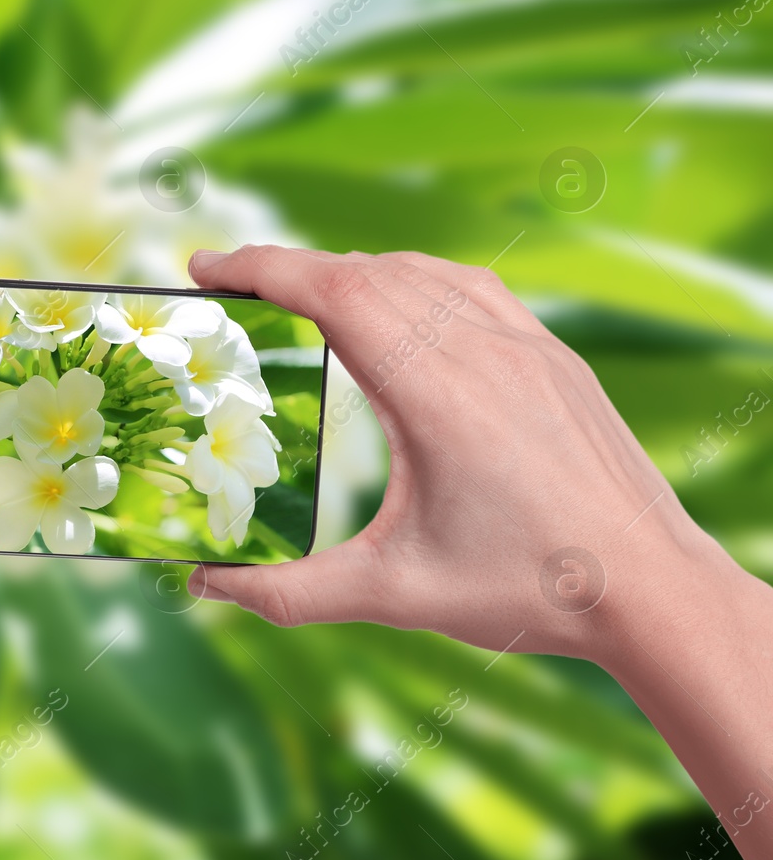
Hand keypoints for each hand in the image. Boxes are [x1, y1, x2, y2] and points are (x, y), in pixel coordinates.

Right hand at [184, 245, 741, 662]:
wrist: (653, 590)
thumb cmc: (529, 589)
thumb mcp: (393, 593)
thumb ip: (288, 592)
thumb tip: (205, 586)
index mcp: (435, 394)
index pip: (335, 292)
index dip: (261, 267)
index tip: (205, 266)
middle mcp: (481, 351)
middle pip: (366, 271)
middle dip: (289, 268)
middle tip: (231, 287)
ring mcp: (526, 346)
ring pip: (420, 271)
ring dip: (350, 270)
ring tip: (300, 295)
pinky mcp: (554, 356)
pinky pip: (470, 287)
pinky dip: (414, 278)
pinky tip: (398, 304)